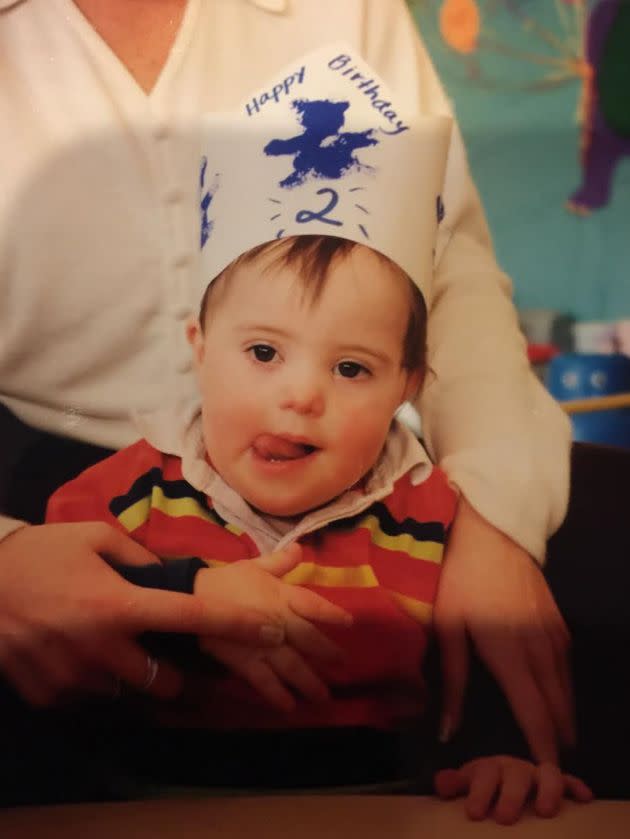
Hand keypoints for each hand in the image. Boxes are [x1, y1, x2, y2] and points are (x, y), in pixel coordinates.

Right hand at [0, 523, 284, 705]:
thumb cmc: (41, 554)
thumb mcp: (94, 538)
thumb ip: (140, 558)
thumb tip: (169, 576)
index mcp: (121, 604)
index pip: (193, 618)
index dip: (238, 626)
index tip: (272, 632)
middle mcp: (104, 649)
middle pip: (169, 680)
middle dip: (178, 671)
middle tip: (164, 648)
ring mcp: (77, 679)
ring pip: (131, 692)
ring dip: (133, 675)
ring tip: (111, 643)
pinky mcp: (52, 697)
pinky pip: (93, 698)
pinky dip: (96, 682)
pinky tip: (78, 652)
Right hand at [196, 543, 352, 709]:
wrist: (191, 598)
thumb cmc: (227, 581)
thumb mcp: (254, 566)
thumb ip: (280, 562)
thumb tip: (299, 547)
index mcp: (280, 595)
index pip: (312, 604)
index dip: (331, 613)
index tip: (349, 623)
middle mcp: (276, 621)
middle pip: (307, 638)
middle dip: (326, 652)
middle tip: (343, 664)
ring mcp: (261, 644)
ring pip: (291, 665)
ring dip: (309, 681)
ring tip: (323, 696)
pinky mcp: (244, 661)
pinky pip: (263, 681)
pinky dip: (276, 694)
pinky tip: (289, 706)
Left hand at [433, 498, 573, 762]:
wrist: (492, 532)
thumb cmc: (460, 578)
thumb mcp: (448, 628)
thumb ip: (451, 682)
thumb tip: (448, 730)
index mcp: (511, 656)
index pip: (534, 714)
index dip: (542, 748)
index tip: (546, 774)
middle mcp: (541, 651)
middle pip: (557, 706)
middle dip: (556, 739)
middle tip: (551, 767)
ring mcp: (554, 634)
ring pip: (566, 687)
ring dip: (564, 716)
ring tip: (558, 740)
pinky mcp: (557, 620)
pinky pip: (567, 665)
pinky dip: (565, 688)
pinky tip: (558, 696)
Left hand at [435, 756, 592, 823]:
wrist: (504, 774)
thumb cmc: (485, 782)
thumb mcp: (468, 782)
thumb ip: (454, 783)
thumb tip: (441, 784)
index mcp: (490, 768)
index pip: (484, 774)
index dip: (479, 793)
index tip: (474, 814)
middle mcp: (515, 768)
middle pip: (515, 775)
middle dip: (511, 796)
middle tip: (505, 819)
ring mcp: (537, 774)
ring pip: (546, 774)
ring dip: (547, 790)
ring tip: (545, 811)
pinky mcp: (557, 783)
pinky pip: (569, 781)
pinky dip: (576, 786)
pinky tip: (585, 798)